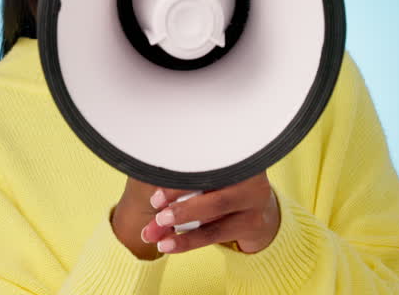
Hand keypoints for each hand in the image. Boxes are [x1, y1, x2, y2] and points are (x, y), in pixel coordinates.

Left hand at [116, 172, 279, 255]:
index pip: (202, 162)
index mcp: (231, 151)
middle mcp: (249, 171)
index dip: (176, 179)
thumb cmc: (218, 186)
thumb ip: (178, 182)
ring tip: (156, 236)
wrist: (255, 210)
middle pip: (210, 185)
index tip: (154, 197)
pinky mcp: (252, 222)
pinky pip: (215, 233)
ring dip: (181, 227)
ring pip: (214, 213)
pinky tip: (169, 246)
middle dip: (179, 204)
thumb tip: (143, 190)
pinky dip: (188, 241)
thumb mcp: (203, 177)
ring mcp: (255, 197)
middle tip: (157, 217)